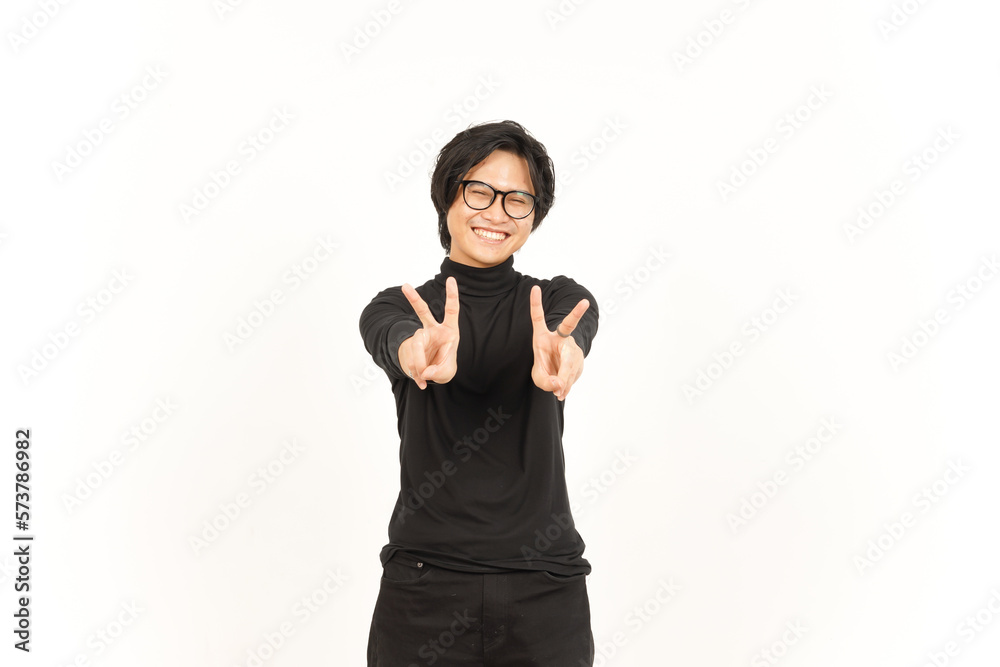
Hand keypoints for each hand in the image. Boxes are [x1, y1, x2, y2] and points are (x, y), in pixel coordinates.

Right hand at [398, 277, 459, 389]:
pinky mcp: (409, 346)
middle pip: (423, 312)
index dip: (452, 295)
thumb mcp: (447, 371)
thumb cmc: (443, 366)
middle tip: (405, 285)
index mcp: (449, 331)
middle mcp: (433, 330)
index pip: (451, 310)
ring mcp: (420, 337)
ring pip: (415, 344)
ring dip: (418, 362)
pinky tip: (420, 381)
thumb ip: (439, 371)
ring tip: (423, 374)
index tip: (451, 279)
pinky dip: (415, 372)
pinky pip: (409, 358)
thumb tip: (425, 371)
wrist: (429, 374)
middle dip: (414, 298)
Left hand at [529, 284, 589, 400]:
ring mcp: (571, 346)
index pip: (538, 318)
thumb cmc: (546, 370)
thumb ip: (546, 381)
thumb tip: (559, 384)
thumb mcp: (539, 378)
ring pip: (570, 359)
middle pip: (568, 326)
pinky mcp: (579, 357)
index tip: (534, 287)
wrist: (560, 376)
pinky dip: (568, 385)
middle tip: (585, 302)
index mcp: (543, 337)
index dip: (535, 303)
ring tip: (558, 392)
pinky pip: (574, 373)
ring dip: (564, 379)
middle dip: (576, 313)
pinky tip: (563, 391)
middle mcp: (559, 338)